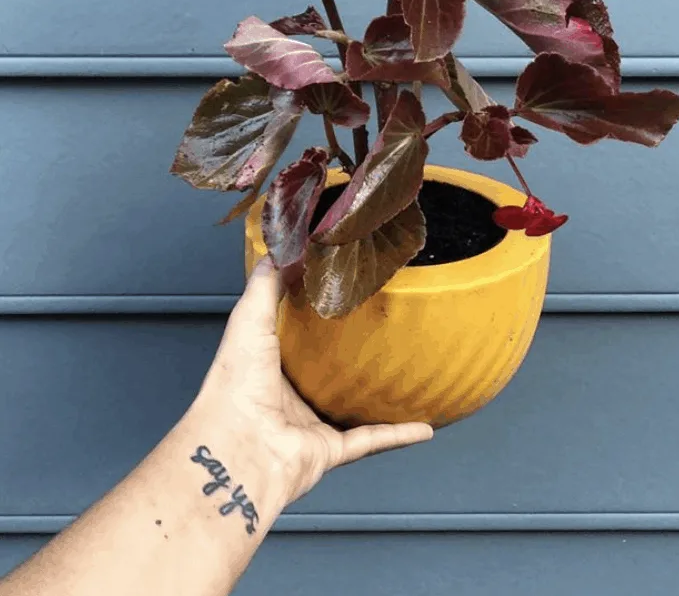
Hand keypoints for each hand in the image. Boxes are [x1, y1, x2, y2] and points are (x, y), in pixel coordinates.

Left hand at [191, 255, 432, 506]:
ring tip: (404, 375)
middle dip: (349, 358)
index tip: (341, 292)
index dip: (314, 317)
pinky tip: (424, 427)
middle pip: (326, 374)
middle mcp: (289, 397)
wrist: (238, 449)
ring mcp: (311, 425)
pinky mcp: (331, 449)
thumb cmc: (235, 384)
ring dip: (377, 396)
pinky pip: (373, 439)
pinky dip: (399, 435)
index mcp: (268, 367)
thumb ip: (266, 284)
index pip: (294, 339)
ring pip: (352, 408)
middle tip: (381, 329)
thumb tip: (283, 248)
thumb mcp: (248, 320)